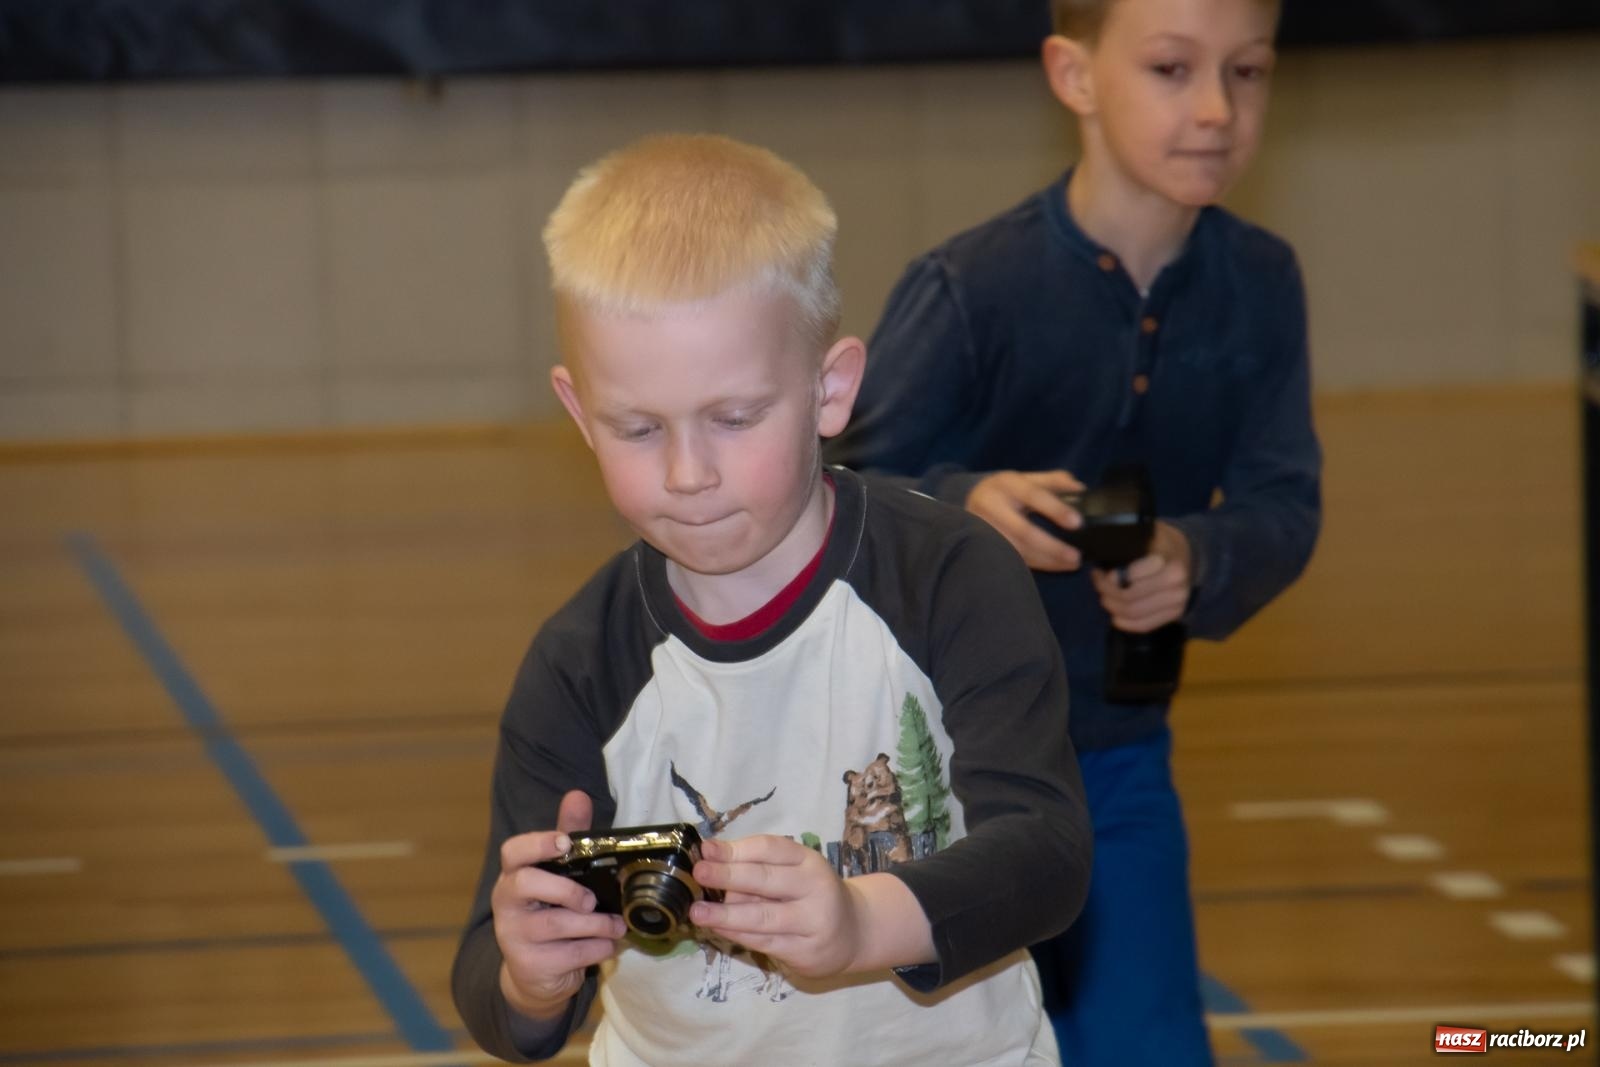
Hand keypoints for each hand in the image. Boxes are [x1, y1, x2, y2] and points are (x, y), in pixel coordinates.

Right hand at [491, 790, 626, 1020]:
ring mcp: (514, 936)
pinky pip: (570, 954)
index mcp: (513, 876)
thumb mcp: (559, 875)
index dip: (537, 843)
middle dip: (566, 889)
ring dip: (596, 924)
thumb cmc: (550, 912)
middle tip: (592, 900)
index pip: (512, 852)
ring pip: (557, 924)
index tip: (564, 842)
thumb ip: (568, 836)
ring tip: (617, 926)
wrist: (535, 974)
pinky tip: (608, 945)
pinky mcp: (530, 965)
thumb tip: (578, 795)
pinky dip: (597, 948)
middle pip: (526, 884)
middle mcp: (506, 904)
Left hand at [689, 835, 863, 978]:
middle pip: (765, 880)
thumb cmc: (812, 895)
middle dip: (728, 876)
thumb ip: (760, 868)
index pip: (770, 849)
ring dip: (726, 914)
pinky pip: (764, 942)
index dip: (737, 849)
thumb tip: (713, 864)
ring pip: (762, 917)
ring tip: (698, 912)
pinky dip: (738, 934)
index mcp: (809, 861)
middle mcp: (814, 888)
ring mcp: (812, 922)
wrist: (854, 933)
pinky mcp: (805, 952)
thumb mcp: (795, 872)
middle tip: (699, 872)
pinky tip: (717, 929)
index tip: (707, 849)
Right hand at [965, 470, 1085, 571]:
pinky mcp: (981, 546)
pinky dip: (1034, 564)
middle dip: (1052, 546)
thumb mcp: (1026, 478)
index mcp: (1006, 483)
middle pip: (1023, 531)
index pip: (1033, 495)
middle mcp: (990, 504)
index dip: (1056, 509)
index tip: (1077, 523)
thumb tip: (1079, 488)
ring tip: (1069, 564)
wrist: (969, 500)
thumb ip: (1054, 481)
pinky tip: (1052, 566)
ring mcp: (982, 528)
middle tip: (1076, 557)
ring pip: (1016, 550)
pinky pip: (1010, 559)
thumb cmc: (1007, 490)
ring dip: (1045, 560)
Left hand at [1090, 520, 1192, 631]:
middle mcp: (1177, 587)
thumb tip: (1102, 561)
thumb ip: (1127, 546)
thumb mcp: (1146, 534)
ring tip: (1104, 595)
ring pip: (1134, 613)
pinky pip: (1144, 625)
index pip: (1131, 577)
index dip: (1109, 577)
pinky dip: (1125, 623)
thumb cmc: (1159, 542)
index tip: (1099, 570)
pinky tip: (1114, 615)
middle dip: (1107, 592)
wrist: (1185, 553)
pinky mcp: (1175, 615)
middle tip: (1097, 583)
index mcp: (1171, 565)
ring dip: (1112, 606)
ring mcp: (1178, 603)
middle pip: (1130, 597)